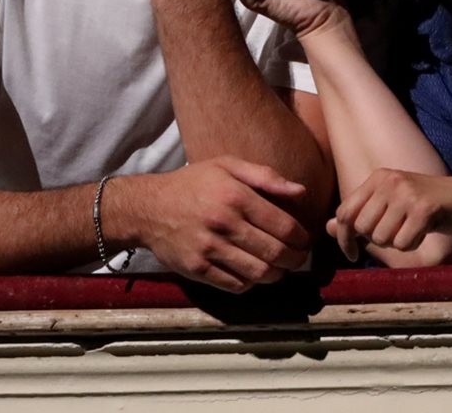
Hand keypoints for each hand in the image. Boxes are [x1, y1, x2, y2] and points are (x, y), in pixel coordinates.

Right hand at [107, 156, 311, 292]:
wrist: (147, 207)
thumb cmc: (193, 184)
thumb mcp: (227, 166)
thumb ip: (266, 177)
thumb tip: (301, 191)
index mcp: (236, 196)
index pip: (283, 225)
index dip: (301, 238)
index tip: (304, 240)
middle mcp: (224, 223)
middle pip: (275, 252)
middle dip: (295, 259)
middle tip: (298, 258)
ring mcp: (209, 249)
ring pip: (259, 273)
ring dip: (276, 274)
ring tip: (279, 268)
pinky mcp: (197, 269)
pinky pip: (236, 285)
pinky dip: (251, 283)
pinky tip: (253, 273)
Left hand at [328, 169, 451, 261]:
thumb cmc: (427, 206)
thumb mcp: (390, 205)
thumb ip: (360, 216)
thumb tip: (327, 227)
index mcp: (377, 178)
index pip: (344, 212)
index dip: (344, 238)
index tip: (352, 254)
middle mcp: (389, 181)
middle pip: (362, 228)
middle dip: (376, 241)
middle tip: (397, 234)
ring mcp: (407, 193)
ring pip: (382, 238)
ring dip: (396, 243)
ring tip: (412, 229)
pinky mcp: (424, 209)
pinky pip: (404, 243)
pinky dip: (413, 245)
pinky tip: (425, 231)